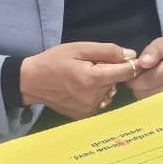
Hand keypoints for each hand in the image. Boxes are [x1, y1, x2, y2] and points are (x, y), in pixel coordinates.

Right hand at [19, 42, 137, 118]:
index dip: (131, 64)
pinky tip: (81, 87)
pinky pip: (99, 101)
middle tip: (93, 64)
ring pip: (109, 91)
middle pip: (116, 81)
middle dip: (112, 71)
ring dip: (104, 83)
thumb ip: (107, 51)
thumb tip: (131, 55)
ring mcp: (88, 109)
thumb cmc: (54, 60)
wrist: (31, 82)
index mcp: (93, 79)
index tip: (131, 59)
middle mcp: (93, 97)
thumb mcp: (80, 48)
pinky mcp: (83, 115)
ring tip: (85, 76)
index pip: (125, 73)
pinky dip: (96, 93)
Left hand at [125, 37, 162, 99]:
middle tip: (143, 78)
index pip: (148, 81)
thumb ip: (152, 51)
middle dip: (140, 88)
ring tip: (151, 84)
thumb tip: (143, 63)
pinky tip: (157, 91)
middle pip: (149, 95)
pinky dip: (154, 101)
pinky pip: (160, 110)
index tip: (136, 73)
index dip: (136, 78)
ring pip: (152, 104)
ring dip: (147, 95)